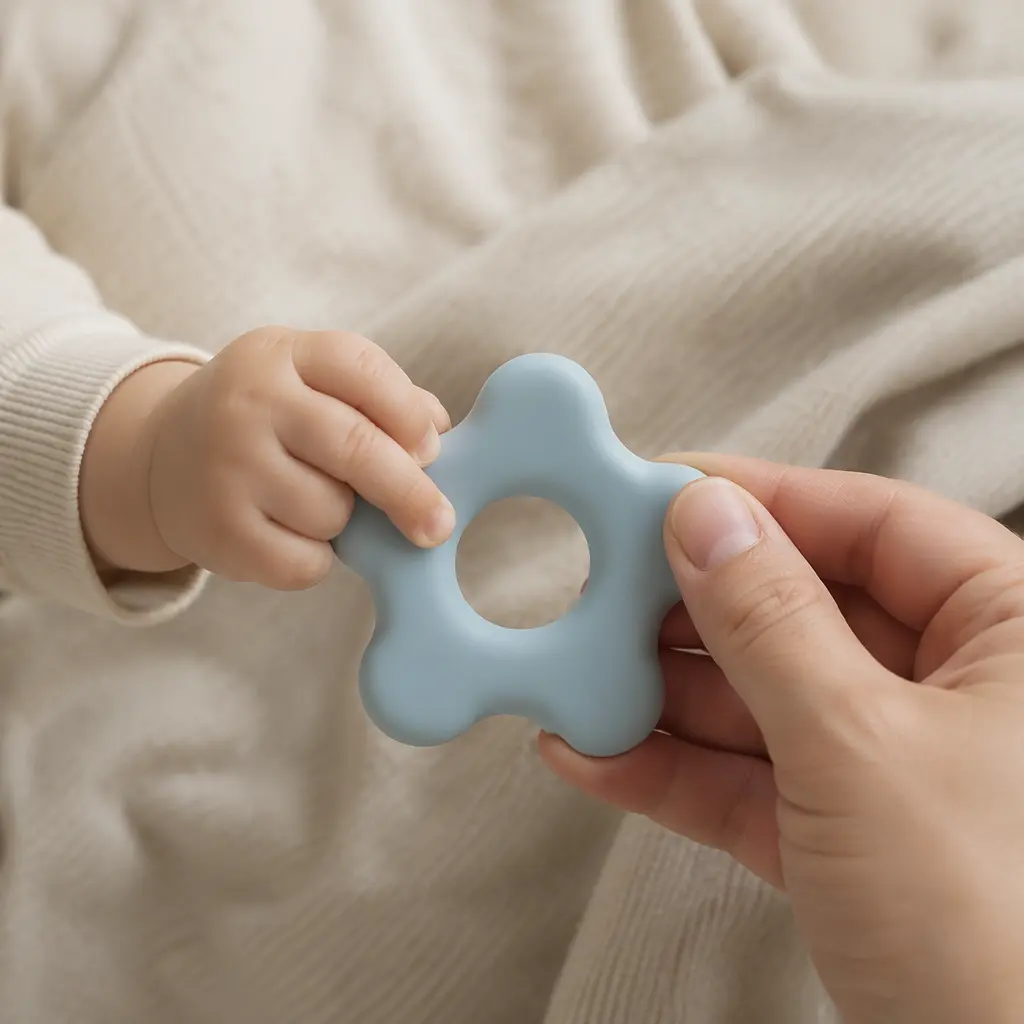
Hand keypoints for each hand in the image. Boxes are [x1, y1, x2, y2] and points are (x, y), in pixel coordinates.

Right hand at [81, 328, 452, 587]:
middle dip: (410, 492)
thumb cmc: (266, 419)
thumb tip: (437, 429)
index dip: (408, 415)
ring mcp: (226, 467)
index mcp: (280, 354)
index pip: (362, 369)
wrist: (159, 457)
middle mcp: (247, 402)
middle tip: (438, 524)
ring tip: (308, 501)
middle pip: (355, 448)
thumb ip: (376, 396)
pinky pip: (303, 562)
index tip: (432, 451)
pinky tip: (288, 534)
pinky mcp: (216, 531)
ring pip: (331, 512)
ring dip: (341, 520)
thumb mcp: (308, 381)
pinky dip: (314, 559)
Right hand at [541, 455, 1023, 1023]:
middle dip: (693, 610)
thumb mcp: (862, 747)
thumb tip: (705, 520)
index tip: (667, 493)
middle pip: (803, 609)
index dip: (762, 501)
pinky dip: (670, 770)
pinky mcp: (848, 838)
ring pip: (763, 698)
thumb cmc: (1010, 939)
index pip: (871, 523)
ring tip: (580, 676)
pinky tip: (596, 752)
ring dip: (663, 696)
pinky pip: (749, 779)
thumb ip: (771, 624)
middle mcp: (959, 691)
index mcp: (1012, 633)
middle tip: (605, 591)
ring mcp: (897, 766)